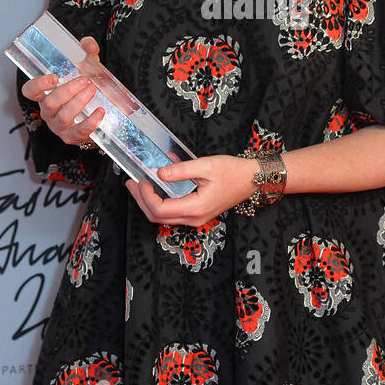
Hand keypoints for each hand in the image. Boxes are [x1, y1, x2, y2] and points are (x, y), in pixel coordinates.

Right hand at [19, 35, 105, 145]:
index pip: (30, 91)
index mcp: (45, 95)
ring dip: (79, 102)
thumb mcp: (84, 68)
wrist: (96, 113)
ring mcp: (58, 126)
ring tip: (92, 90)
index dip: (38, 85)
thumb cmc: (83, 90)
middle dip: (68, 90)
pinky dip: (90, 122)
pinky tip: (100, 112)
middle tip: (84, 81)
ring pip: (63, 116)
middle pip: (50, 102)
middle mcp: (48, 111)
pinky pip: (78, 132)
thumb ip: (85, 53)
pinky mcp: (71, 137)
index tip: (53, 77)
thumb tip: (89, 44)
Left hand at [123, 154, 259, 226]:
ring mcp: (196, 218)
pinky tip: (157, 185)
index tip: (140, 180)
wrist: (252, 179)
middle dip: (141, 200)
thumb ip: (181, 170)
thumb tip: (159, 173)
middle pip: (158, 217)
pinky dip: (160, 201)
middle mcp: (194, 218)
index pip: (161, 209)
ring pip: (164, 217)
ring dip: (149, 202)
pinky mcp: (197, 213)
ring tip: (140, 185)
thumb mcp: (206, 166)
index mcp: (196, 208)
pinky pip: (173, 213)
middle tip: (131, 183)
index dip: (146, 196)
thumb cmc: (233, 172)